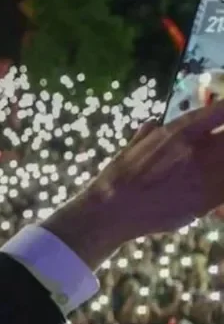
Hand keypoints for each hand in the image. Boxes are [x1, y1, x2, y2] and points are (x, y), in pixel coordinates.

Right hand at [43, 104, 223, 268]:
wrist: (111, 212)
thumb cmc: (116, 178)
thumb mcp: (132, 148)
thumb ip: (148, 135)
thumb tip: (153, 123)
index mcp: (180, 132)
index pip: (222, 111)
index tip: (223, 116)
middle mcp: (198, 150)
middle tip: (219, 144)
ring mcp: (206, 178)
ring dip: (223, 163)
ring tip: (213, 165)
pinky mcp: (207, 202)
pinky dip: (223, 183)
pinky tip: (214, 183)